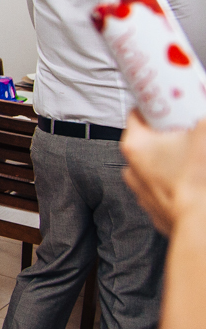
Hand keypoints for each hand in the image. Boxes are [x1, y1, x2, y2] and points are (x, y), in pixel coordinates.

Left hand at [121, 112, 205, 234]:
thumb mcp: (203, 136)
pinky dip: (173, 182)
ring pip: (154, 164)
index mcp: (135, 144)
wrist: (199, 222)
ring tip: (191, 159)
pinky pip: (161, 186)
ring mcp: (139, 189)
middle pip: (147, 140)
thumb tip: (201, 117)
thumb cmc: (197, 178)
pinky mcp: (153, 206)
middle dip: (167, 136)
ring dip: (170, 160)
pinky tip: (189, 181)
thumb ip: (201, 120)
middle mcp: (131, 166)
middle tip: (186, 133)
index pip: (137, 113)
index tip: (170, 106)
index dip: (156, 107)